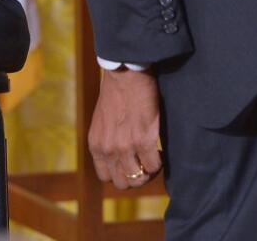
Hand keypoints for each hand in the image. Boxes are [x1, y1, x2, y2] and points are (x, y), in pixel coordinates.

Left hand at [88, 67, 161, 189]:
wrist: (125, 74)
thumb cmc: (116, 93)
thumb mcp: (102, 121)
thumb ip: (108, 140)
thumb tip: (120, 157)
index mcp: (96, 145)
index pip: (106, 177)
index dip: (121, 174)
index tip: (131, 164)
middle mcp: (108, 149)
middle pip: (123, 183)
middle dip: (136, 176)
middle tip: (145, 162)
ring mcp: (125, 147)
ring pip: (139, 178)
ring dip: (149, 171)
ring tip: (154, 156)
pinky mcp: (143, 140)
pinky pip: (154, 165)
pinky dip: (160, 162)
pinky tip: (161, 150)